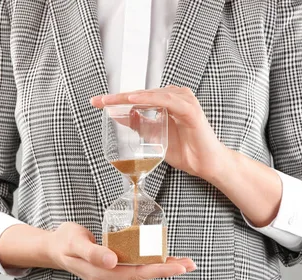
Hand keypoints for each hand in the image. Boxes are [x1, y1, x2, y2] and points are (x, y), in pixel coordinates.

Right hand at [47, 222, 195, 279]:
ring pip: (142, 274)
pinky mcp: (113, 273)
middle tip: (191, 264)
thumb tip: (112, 260)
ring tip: (184, 263)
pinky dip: (152, 265)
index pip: (136, 272)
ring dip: (163, 268)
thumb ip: (92, 252)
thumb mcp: (75, 242)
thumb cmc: (65, 241)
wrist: (54, 249)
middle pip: (144, 275)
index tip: (179, 267)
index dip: (159, 269)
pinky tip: (164, 260)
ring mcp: (111, 279)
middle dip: (168, 270)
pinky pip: (136, 270)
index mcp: (102, 274)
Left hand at [91, 86, 227, 178]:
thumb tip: (117, 116)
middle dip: (118, 97)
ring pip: (151, 95)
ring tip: (111, 100)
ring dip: (130, 97)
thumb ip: (139, 125)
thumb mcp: (154, 137)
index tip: (96, 103)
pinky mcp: (190, 109)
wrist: (205, 164)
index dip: (116, 100)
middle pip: (141, 94)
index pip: (138, 98)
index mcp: (167, 101)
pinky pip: (166, 101)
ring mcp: (183, 101)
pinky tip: (133, 101)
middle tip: (98, 101)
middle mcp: (175, 96)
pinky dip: (149, 100)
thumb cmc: (184, 150)